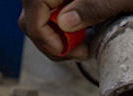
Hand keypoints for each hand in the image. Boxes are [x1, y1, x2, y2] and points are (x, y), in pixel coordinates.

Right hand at [18, 0, 132, 59]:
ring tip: (85, 49)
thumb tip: (65, 22)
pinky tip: (87, 42)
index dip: (41, 31)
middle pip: (35, 12)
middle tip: (80, 54)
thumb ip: (98, 5)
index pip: (35, 4)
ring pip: (46, 17)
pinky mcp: (88, 5)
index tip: (69, 52)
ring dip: (58, 38)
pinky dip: (68, 34)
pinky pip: (63, 18)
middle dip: (47, 38)